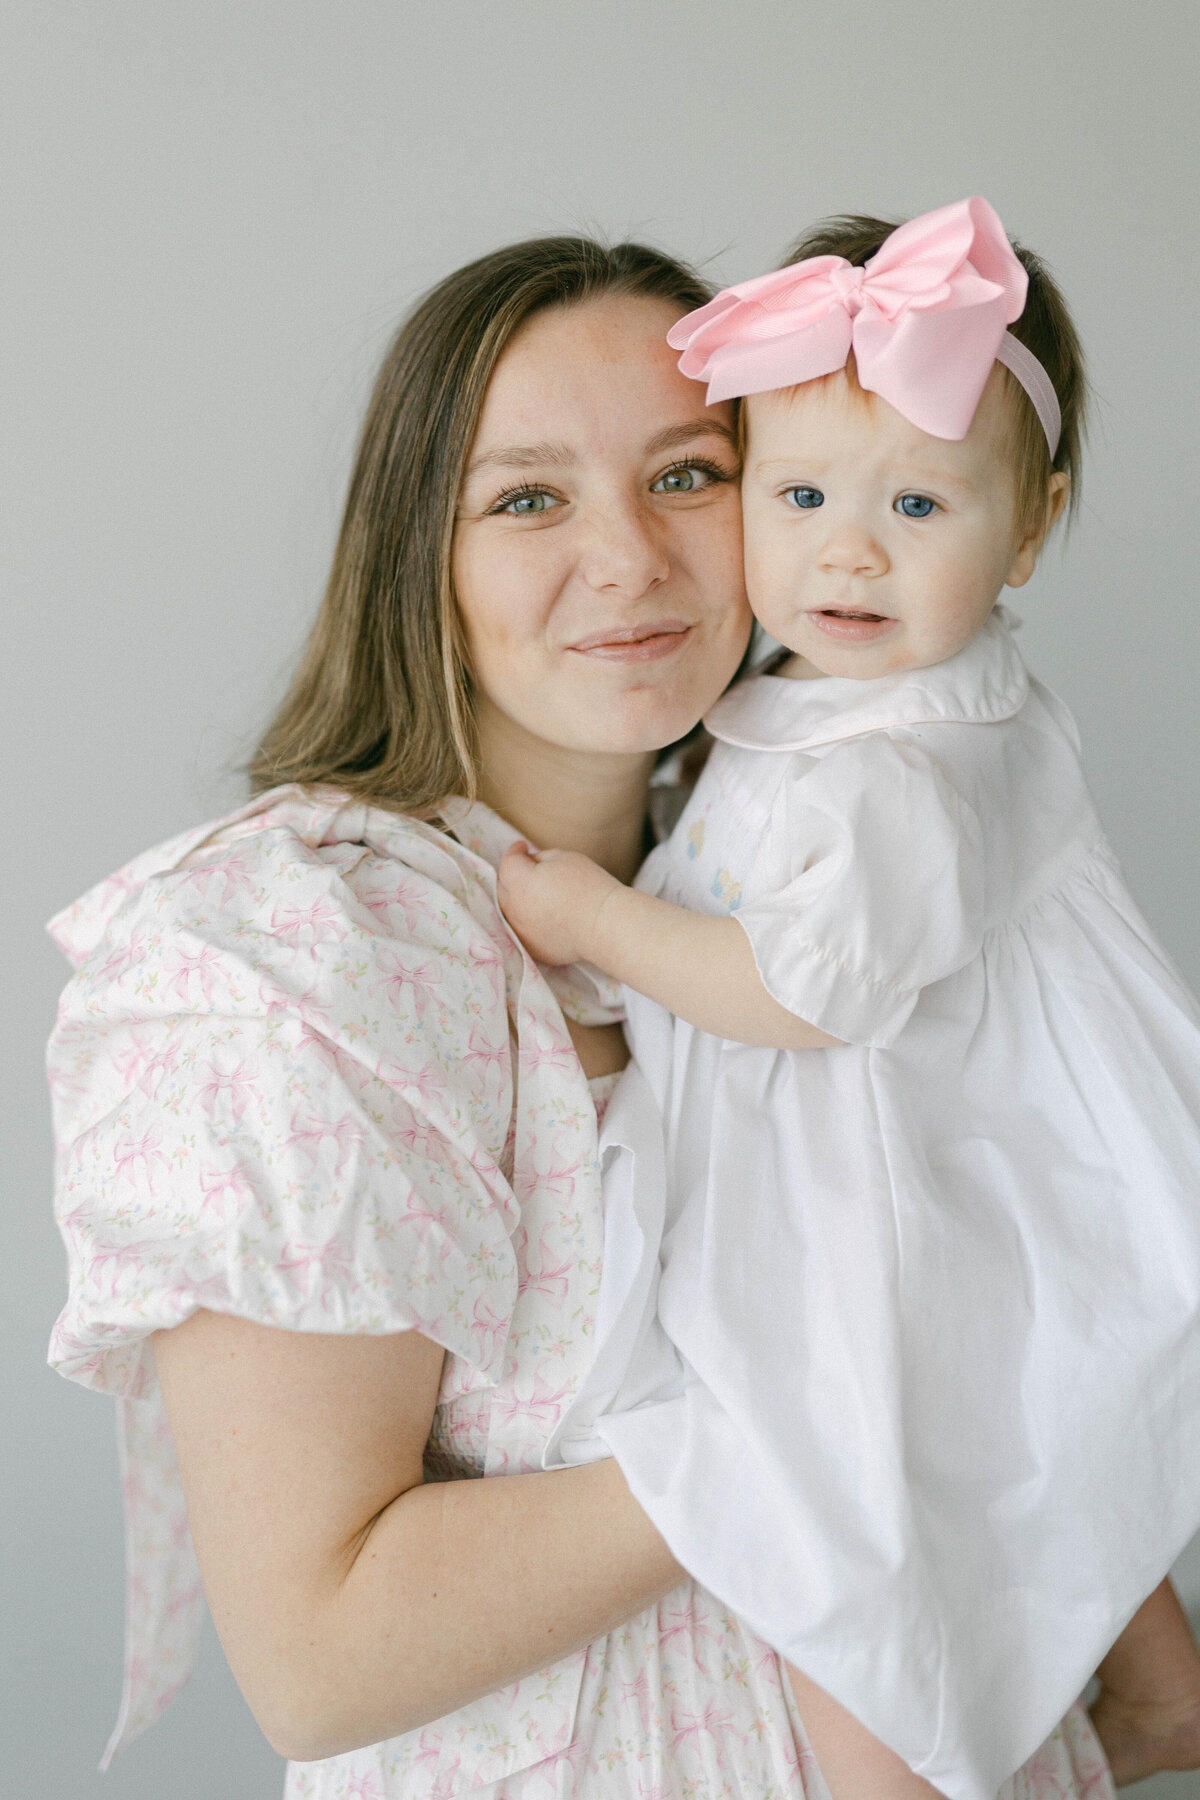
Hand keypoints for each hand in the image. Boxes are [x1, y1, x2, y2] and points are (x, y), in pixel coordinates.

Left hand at [497, 842, 621, 967]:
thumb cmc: (590, 887)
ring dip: (518, 899)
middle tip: (531, 870)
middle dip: (513, 875)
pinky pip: (522, 930)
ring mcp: (522, 932)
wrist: (606, 926)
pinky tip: (544, 916)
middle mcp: (515, 909)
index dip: (515, 851)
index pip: (508, 862)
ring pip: (510, 910)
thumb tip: (528, 863)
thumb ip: (539, 858)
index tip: (522, 847)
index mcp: (521, 883)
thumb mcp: (564, 857)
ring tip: (538, 894)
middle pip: (504, 887)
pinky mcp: (533, 949)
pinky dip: (527, 921)